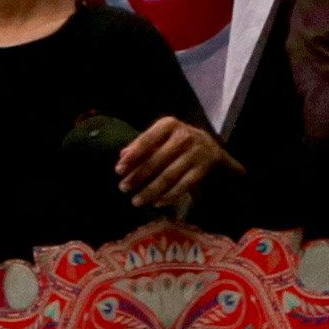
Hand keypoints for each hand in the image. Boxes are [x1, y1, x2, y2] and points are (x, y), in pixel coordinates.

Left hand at [113, 114, 228, 214]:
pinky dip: (168, 196)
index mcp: (169, 125)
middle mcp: (184, 136)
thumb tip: (122, 156)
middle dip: (138, 176)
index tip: (118, 170)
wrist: (210, 148)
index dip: (132, 156)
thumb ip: (142, 144)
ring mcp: (195, 153)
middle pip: (156, 160)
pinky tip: (156, 203)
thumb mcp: (161, 137)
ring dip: (150, 190)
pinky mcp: (202, 169)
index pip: (147, 140)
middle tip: (123, 188)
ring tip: (136, 200)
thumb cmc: (176, 142)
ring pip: (168, 176)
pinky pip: (182, 186)